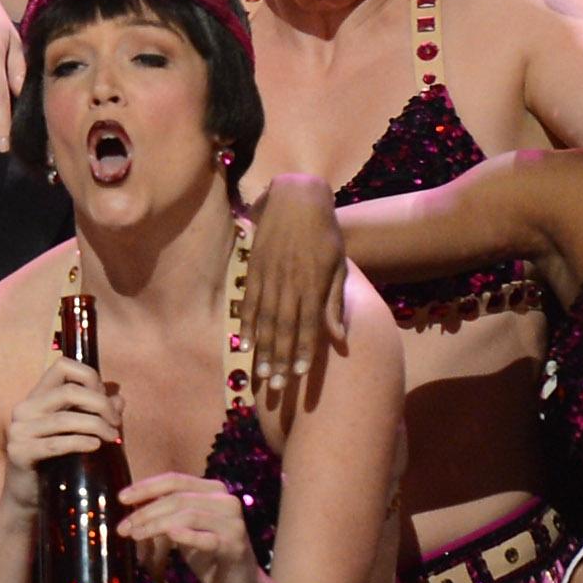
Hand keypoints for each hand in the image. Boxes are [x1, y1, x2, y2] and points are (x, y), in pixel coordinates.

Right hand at [3, 355, 122, 512]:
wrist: (26, 497)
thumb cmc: (54, 461)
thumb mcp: (76, 432)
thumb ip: (95, 412)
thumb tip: (119, 398)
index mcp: (36, 397)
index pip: (62, 365)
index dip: (88, 376)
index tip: (105, 397)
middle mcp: (24, 409)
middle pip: (69, 391)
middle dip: (100, 404)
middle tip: (116, 422)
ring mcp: (19, 431)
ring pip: (65, 419)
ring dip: (96, 425)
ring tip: (113, 438)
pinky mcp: (20, 453)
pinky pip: (57, 444)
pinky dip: (80, 442)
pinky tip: (95, 446)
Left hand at [117, 471, 264, 582]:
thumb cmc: (209, 555)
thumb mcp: (185, 529)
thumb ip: (167, 513)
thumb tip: (131, 506)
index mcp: (213, 490)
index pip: (175, 480)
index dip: (146, 487)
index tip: (121, 499)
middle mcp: (226, 501)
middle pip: (178, 498)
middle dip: (146, 512)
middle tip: (123, 527)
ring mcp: (233, 523)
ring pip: (188, 515)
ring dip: (156, 525)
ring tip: (135, 536)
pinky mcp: (235, 547)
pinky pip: (207, 539)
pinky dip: (187, 536)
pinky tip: (170, 537)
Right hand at [240, 174, 346, 401]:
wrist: (297, 197)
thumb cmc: (324, 232)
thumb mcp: (337, 264)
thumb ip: (334, 301)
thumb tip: (338, 337)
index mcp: (313, 282)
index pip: (308, 324)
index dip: (303, 351)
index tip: (299, 375)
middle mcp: (290, 282)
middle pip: (284, 328)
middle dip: (280, 358)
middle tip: (276, 385)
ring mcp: (270, 276)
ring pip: (265, 319)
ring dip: (263, 348)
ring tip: (260, 373)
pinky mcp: (254, 268)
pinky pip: (248, 301)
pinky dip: (246, 323)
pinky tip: (244, 343)